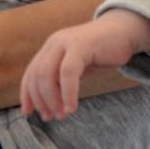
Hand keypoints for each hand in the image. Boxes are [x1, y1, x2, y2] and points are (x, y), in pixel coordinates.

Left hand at [20, 9, 149, 121]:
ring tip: (62, 114)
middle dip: (41, 100)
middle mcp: (54, 43)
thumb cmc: (99, 52)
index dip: (27, 95)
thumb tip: (51, 106)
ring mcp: (66, 42)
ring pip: (47, 73)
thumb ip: (61, 80)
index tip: (30, 114)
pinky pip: (68, 72)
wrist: (122, 32)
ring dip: (52, 99)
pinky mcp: (81, 45)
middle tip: (51, 117)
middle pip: (36, 75)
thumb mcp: (76, 67)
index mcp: (50, 48)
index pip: (30, 73)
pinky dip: (67, 93)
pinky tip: (72, 107)